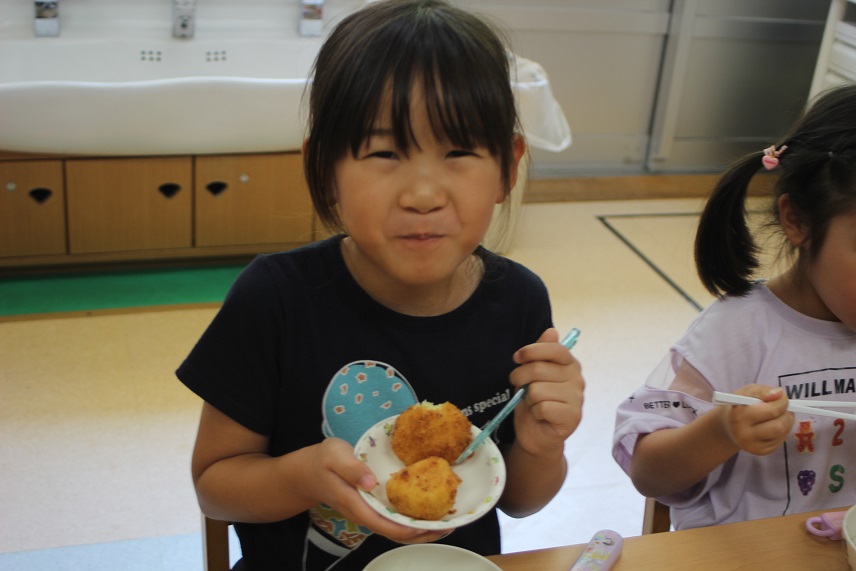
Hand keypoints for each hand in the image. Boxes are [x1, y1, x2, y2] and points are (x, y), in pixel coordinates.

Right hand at [304, 437, 450, 543]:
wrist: (307, 472)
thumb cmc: (321, 461)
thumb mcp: (334, 456)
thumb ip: (351, 468)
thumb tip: (372, 482)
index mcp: (357, 505)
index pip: (386, 526)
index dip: (411, 529)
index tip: (433, 525)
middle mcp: (365, 514)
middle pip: (396, 533)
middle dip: (423, 533)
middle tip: (449, 523)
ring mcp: (369, 512)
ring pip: (397, 527)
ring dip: (421, 526)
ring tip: (445, 517)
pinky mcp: (372, 506)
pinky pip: (394, 516)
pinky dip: (412, 515)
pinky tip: (427, 506)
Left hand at [509, 328, 584, 456]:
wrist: (536, 433)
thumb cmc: (534, 400)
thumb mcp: (531, 374)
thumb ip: (540, 353)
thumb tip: (551, 331)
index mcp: (569, 364)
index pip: (555, 349)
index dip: (532, 351)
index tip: (516, 358)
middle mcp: (577, 379)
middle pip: (539, 369)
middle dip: (520, 378)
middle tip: (520, 387)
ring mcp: (577, 398)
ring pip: (537, 390)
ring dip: (528, 399)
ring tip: (534, 404)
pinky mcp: (573, 417)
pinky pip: (543, 407)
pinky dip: (535, 412)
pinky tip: (541, 416)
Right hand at [721, 384, 793, 455]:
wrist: (728, 426)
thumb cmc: (740, 405)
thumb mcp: (747, 392)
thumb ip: (762, 391)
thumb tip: (779, 394)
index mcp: (739, 416)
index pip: (771, 411)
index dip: (782, 402)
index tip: (782, 396)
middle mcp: (744, 434)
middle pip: (778, 426)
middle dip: (786, 414)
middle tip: (785, 407)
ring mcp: (752, 446)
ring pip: (781, 434)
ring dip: (786, 422)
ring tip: (780, 415)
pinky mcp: (760, 452)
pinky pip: (780, 441)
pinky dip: (782, 431)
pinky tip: (774, 425)